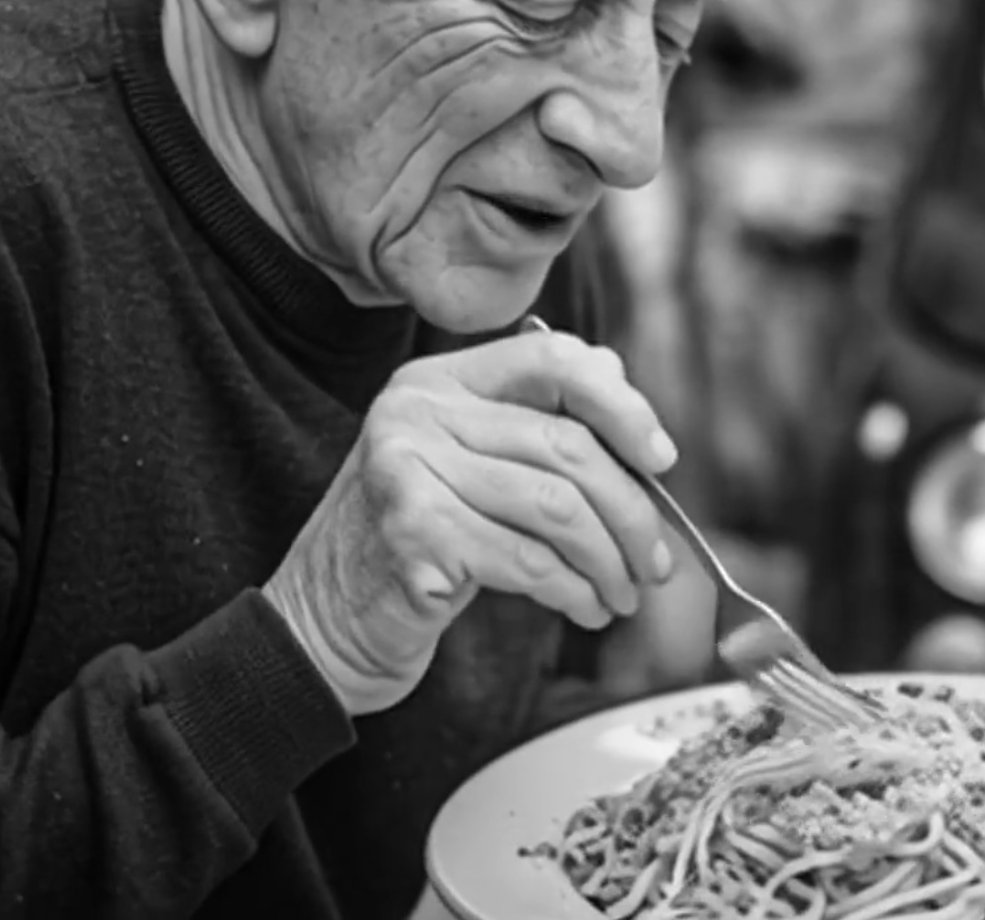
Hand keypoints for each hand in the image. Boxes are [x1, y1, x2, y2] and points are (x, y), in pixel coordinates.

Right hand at [261, 328, 679, 715]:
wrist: (322, 624)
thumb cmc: (417, 546)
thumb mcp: (470, 470)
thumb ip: (536, 430)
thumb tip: (632, 407)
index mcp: (438, 381)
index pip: (553, 359)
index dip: (623, 406)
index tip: (662, 459)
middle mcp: (416, 412)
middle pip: (568, 447)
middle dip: (633, 512)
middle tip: (657, 563)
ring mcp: (408, 470)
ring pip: (559, 508)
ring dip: (610, 562)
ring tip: (624, 594)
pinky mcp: (414, 536)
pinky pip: (531, 562)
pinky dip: (575, 592)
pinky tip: (585, 609)